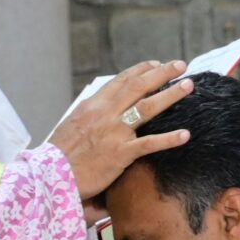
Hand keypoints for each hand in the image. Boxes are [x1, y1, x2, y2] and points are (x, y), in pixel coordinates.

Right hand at [51, 61, 195, 200]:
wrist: (50, 175)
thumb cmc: (60, 153)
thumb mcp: (73, 123)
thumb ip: (91, 112)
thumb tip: (103, 105)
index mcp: (93, 104)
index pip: (122, 80)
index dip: (142, 70)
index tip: (157, 64)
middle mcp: (105, 113)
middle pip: (139, 86)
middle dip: (162, 73)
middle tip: (180, 65)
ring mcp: (114, 132)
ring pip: (148, 107)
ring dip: (171, 95)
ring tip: (189, 86)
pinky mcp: (120, 153)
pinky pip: (149, 143)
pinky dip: (169, 139)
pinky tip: (185, 135)